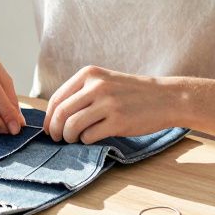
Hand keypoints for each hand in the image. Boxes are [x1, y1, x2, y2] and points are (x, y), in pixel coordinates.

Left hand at [43, 66, 176, 142]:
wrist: (166, 98)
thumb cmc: (133, 93)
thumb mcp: (105, 81)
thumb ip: (83, 92)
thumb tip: (55, 116)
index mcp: (89, 74)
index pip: (57, 98)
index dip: (48, 117)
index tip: (49, 128)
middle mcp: (96, 86)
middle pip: (61, 113)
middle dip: (55, 130)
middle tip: (57, 138)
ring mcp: (108, 103)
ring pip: (72, 126)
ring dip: (68, 137)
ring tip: (73, 139)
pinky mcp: (118, 121)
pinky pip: (89, 136)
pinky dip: (86, 141)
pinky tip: (92, 138)